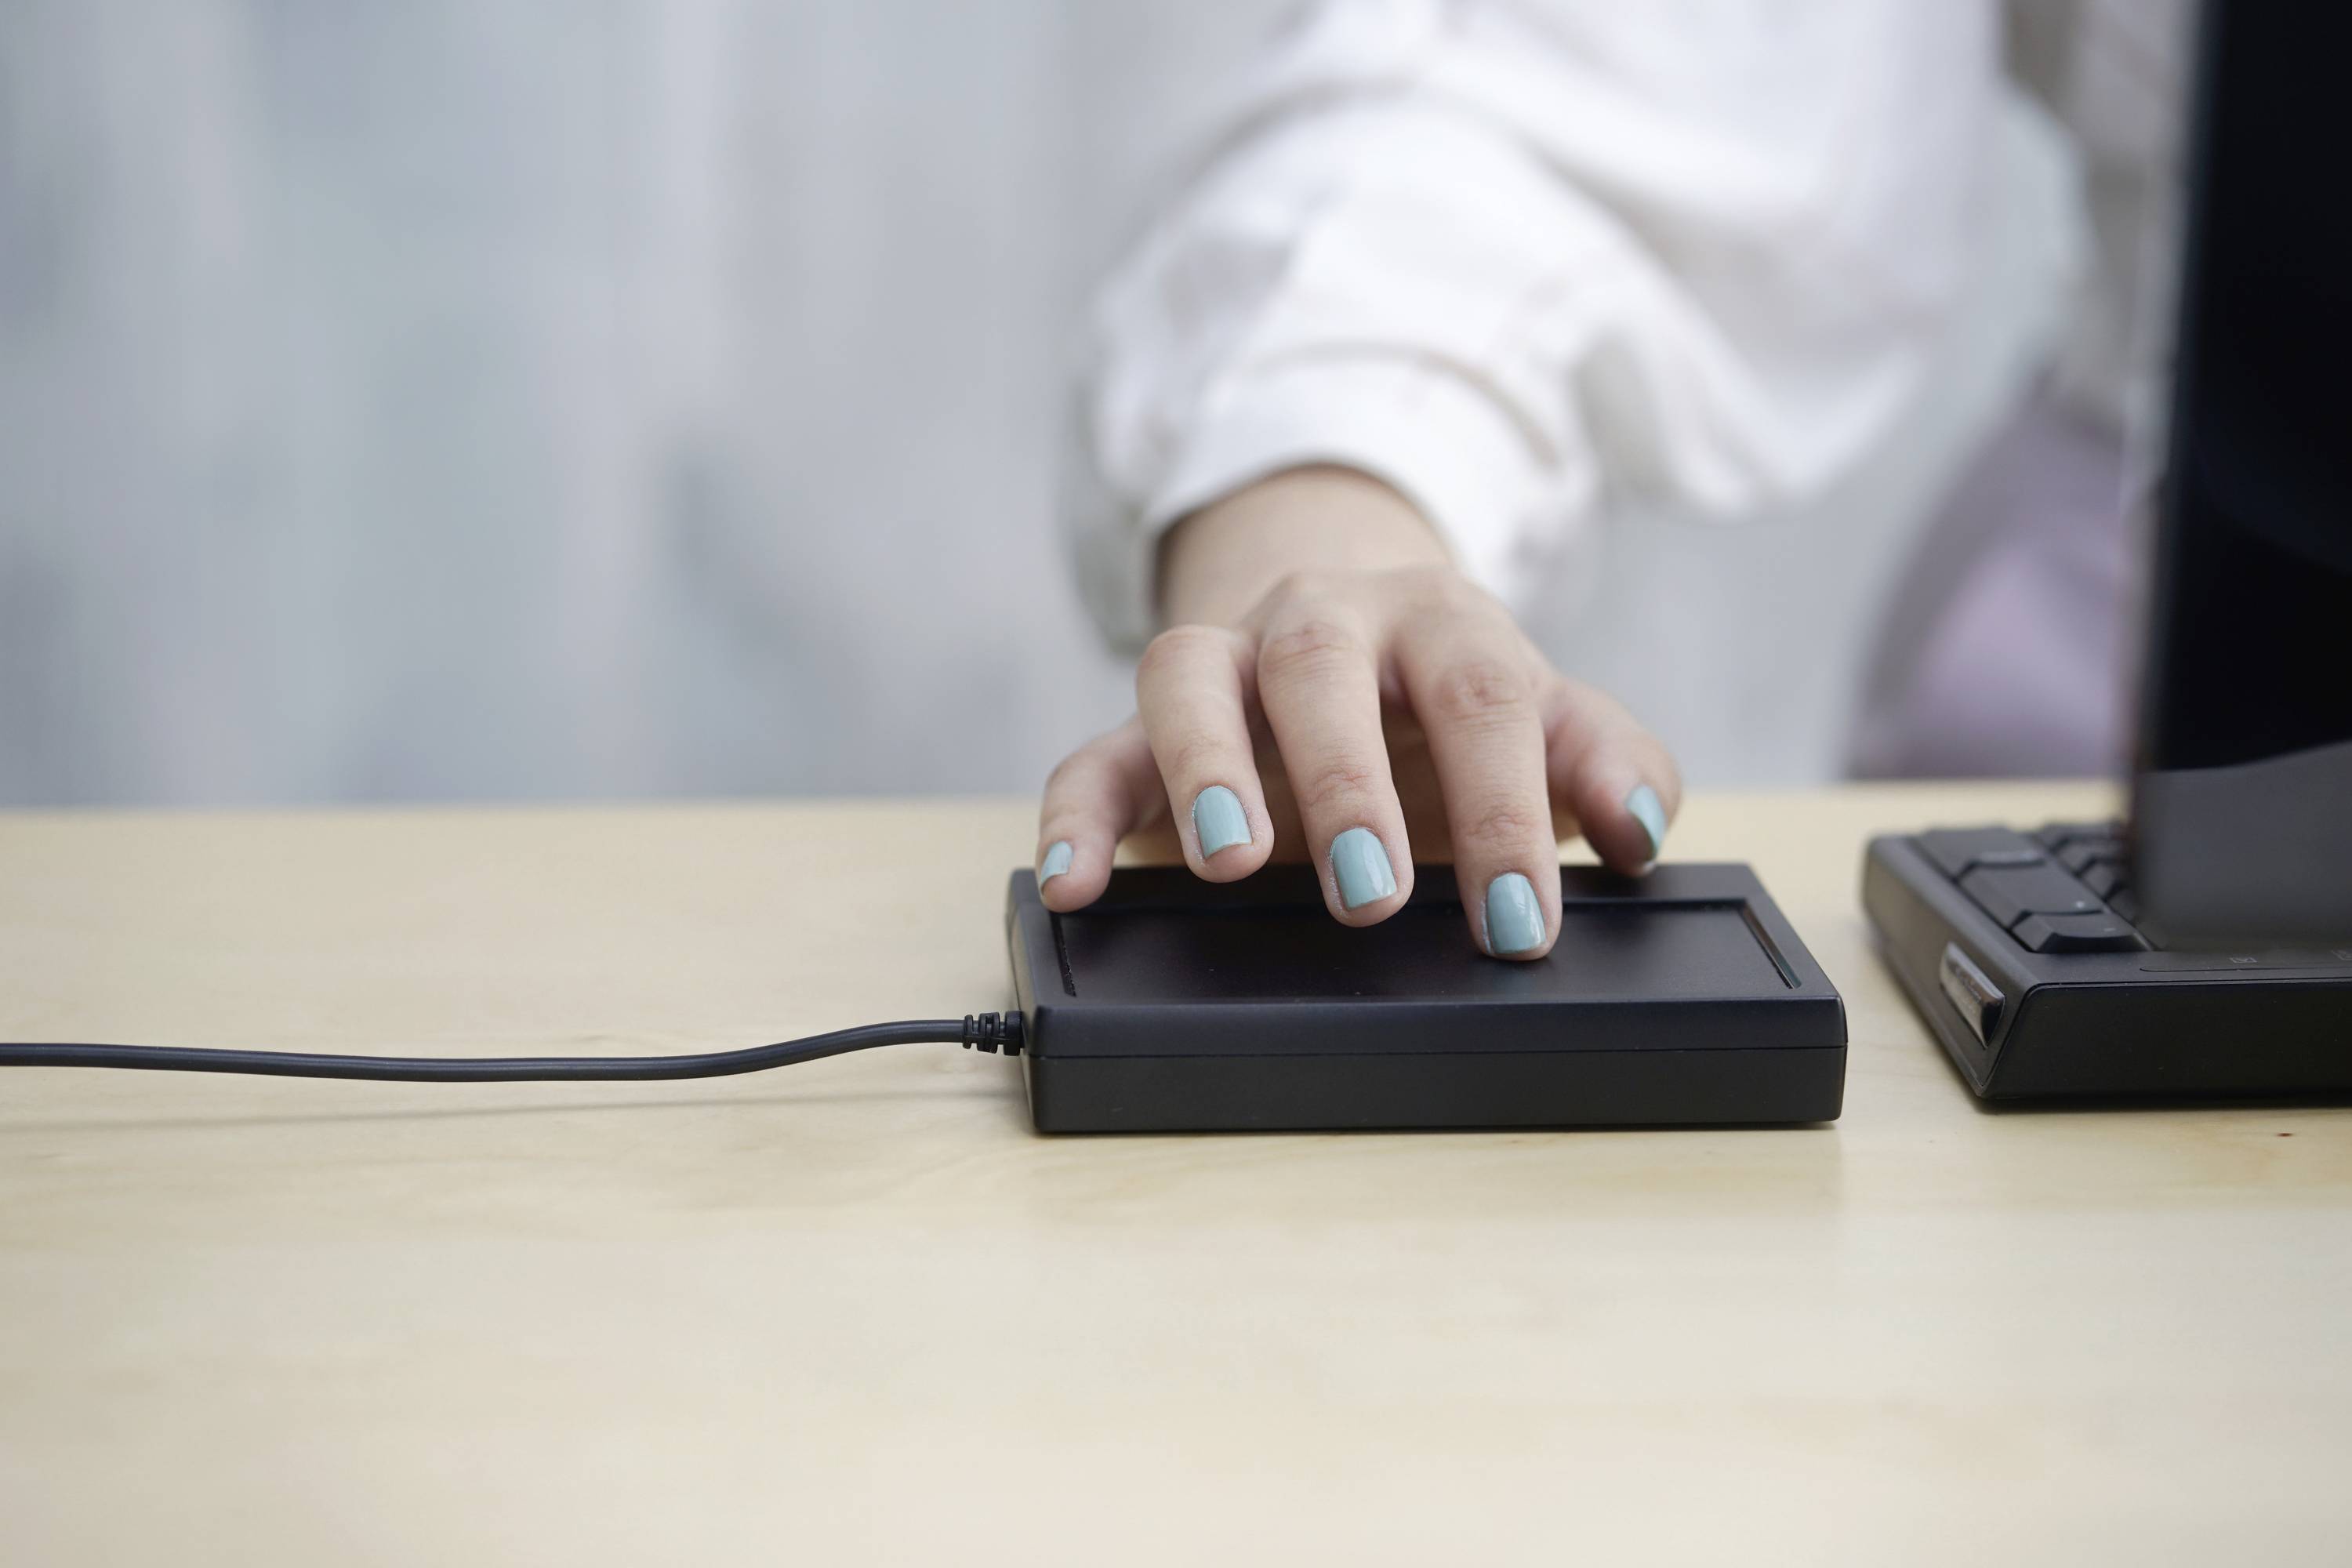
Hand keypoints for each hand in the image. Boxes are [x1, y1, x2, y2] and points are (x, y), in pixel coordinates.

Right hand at [1036, 469, 1678, 959]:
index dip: (1502, 812)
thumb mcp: (1551, 728)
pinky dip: (1075, 814)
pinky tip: (1074, 883)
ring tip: (1227, 863)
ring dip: (1204, 764)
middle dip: (1345, 780)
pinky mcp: (1143, 733)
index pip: (1479, 696)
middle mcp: (1321, 623)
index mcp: (1439, 621)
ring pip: (1186, 674)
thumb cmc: (1456, 705)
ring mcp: (1224, 668)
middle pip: (1322, 663)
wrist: (1354, 639)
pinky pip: (1093, 755)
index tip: (1519, 923)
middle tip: (1373, 892)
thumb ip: (1612, 767)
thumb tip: (1641, 830)